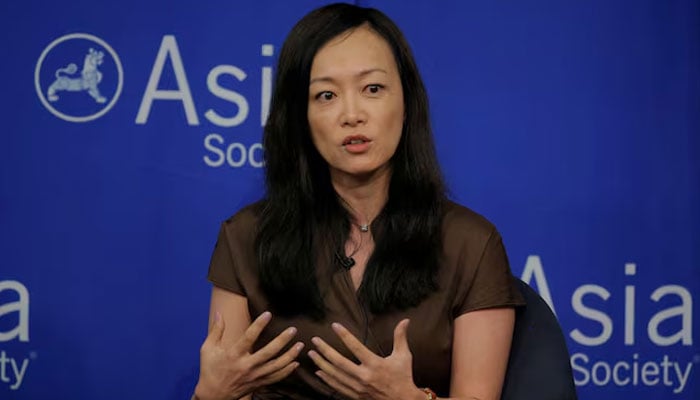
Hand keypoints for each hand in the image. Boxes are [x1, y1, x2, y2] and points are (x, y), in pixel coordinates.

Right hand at [195, 311, 303, 399]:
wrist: (213, 395)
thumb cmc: (210, 369)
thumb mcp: (208, 349)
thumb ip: (216, 331)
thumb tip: (219, 313)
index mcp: (233, 355)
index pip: (248, 338)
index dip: (258, 325)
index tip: (268, 314)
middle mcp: (246, 366)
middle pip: (268, 353)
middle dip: (282, 341)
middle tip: (293, 330)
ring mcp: (254, 376)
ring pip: (276, 366)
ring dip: (290, 356)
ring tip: (300, 345)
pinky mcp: (258, 384)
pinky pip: (276, 378)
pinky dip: (287, 371)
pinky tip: (295, 363)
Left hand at [308, 319, 423, 399]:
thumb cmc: (403, 377)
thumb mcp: (403, 356)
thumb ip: (400, 337)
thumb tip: (405, 320)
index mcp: (375, 364)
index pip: (355, 347)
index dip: (344, 335)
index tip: (334, 326)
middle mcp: (364, 376)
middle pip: (339, 362)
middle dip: (325, 350)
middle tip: (315, 340)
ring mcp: (358, 387)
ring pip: (335, 375)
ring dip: (322, 364)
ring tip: (312, 354)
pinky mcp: (356, 395)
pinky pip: (337, 387)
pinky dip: (327, 379)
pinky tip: (319, 372)